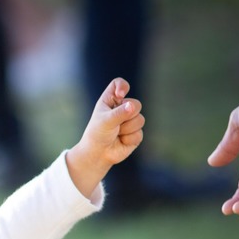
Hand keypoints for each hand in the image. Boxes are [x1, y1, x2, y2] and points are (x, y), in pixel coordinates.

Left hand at [67, 77, 144, 197]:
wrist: (98, 153)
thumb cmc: (97, 134)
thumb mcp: (105, 121)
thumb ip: (119, 113)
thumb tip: (132, 106)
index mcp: (111, 100)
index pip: (119, 84)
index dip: (122, 86)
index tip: (120, 95)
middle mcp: (122, 108)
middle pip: (136, 104)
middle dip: (127, 116)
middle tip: (114, 124)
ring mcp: (130, 120)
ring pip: (140, 119)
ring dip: (127, 129)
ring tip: (116, 133)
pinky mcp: (136, 133)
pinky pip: (140, 133)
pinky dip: (129, 139)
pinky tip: (121, 141)